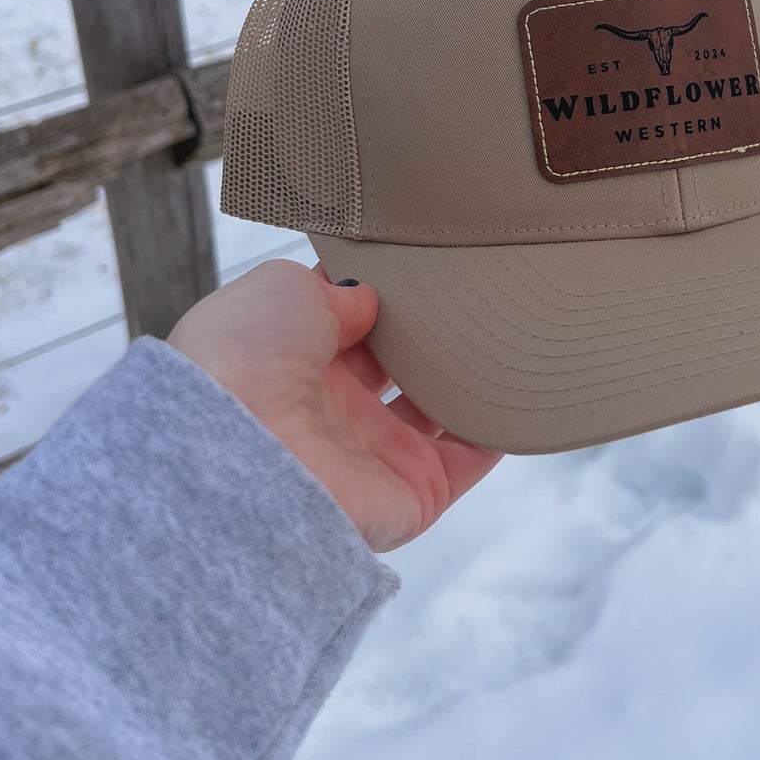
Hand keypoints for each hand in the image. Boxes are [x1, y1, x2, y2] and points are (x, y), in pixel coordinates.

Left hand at [168, 260, 500, 551]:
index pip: (350, 323)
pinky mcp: (415, 492)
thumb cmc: (242, 362)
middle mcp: (334, 410)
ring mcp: (376, 453)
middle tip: (466, 293)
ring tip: (503, 329)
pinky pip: (471, 459)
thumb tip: (371, 299)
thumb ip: (336, 289)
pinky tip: (522, 386)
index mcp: (293, 360)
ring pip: (440, 409)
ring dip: (469, 377)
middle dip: (429, 333)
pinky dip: (500, 429)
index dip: (381, 294)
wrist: (238, 454)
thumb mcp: (282, 290)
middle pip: (399, 365)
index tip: (417, 266)